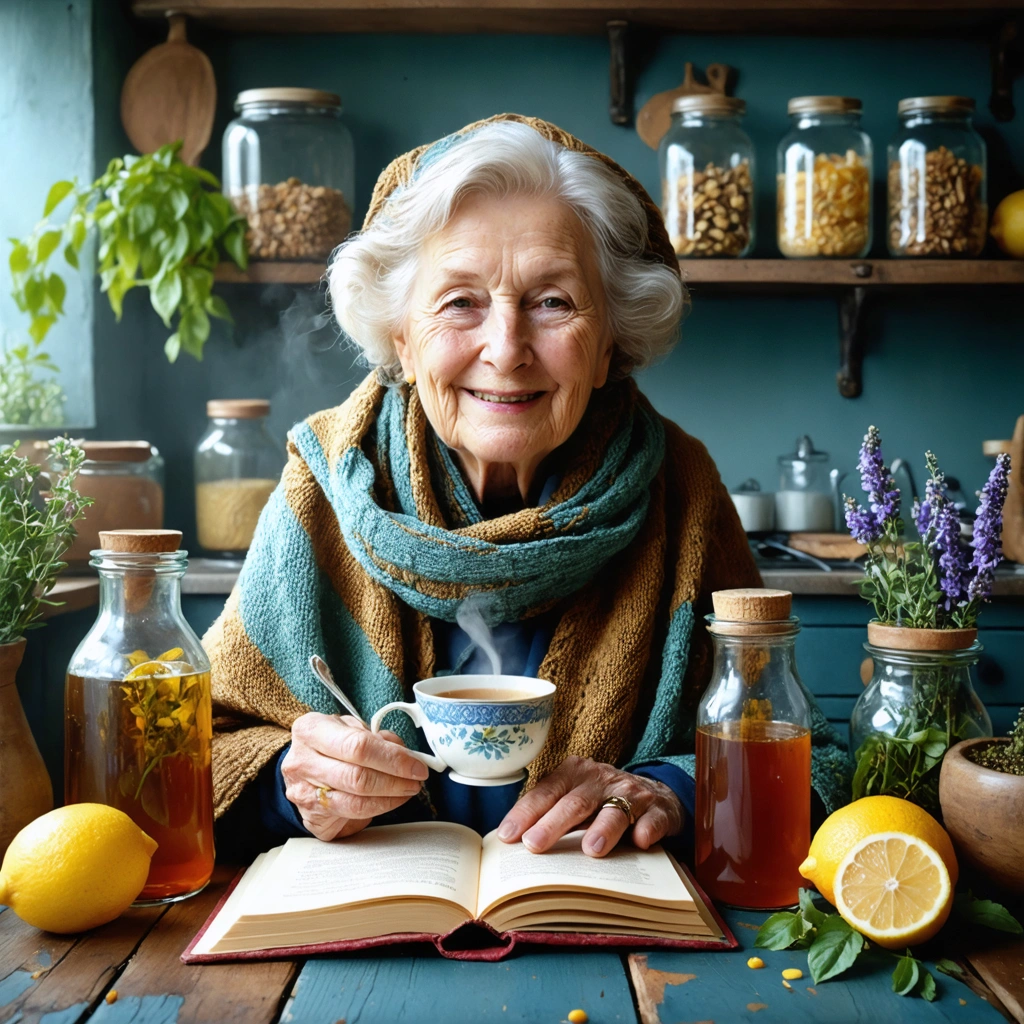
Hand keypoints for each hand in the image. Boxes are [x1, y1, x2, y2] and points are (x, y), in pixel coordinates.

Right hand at [282, 712, 428, 840]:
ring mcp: (302, 792)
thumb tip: (406, 754)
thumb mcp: (350, 727)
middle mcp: (301, 761)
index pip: (358, 746)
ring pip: (356, 801)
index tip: (416, 765)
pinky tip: (391, 800)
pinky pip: (352, 816)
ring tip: (408, 789)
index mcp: (311, 729)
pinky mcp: (311, 817)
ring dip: (391, 797)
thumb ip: (376, 737)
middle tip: (416, 779)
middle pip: (357, 776)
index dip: (392, 758)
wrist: (302, 767)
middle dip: (395, 780)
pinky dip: (378, 808)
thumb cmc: (331, 743)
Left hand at [495, 755, 683, 857]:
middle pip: (575, 802)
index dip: (526, 813)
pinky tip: (641, 842)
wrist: (656, 794)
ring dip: (603, 828)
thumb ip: (550, 813)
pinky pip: (653, 819)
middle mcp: (601, 779)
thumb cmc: (602, 801)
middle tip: (534, 844)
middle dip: (553, 824)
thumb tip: (511, 842)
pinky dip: (647, 829)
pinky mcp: (658, 810)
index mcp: (575, 773)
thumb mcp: (575, 798)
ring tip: (591, 849)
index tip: (507, 836)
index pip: (546, 792)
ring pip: (615, 810)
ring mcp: (632, 794)